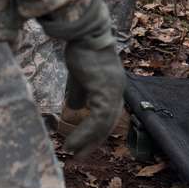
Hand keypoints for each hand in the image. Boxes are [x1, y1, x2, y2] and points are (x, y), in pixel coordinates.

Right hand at [39, 0, 125, 155]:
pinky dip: (85, 132)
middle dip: (95, 141)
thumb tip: (76, 108)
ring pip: (104, 123)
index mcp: (113, 85)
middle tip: (80, 156)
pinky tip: (72, 140)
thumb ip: (80, 92)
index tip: (85, 146)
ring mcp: (112, 88)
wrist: (83, 32)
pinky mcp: (104, 88)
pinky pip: (97, 118)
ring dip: (88, 140)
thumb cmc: (81, 50)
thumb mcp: (79, 76)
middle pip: (110, 122)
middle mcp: (117, 88)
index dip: (98, 132)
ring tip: (71, 150)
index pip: (110, 114)